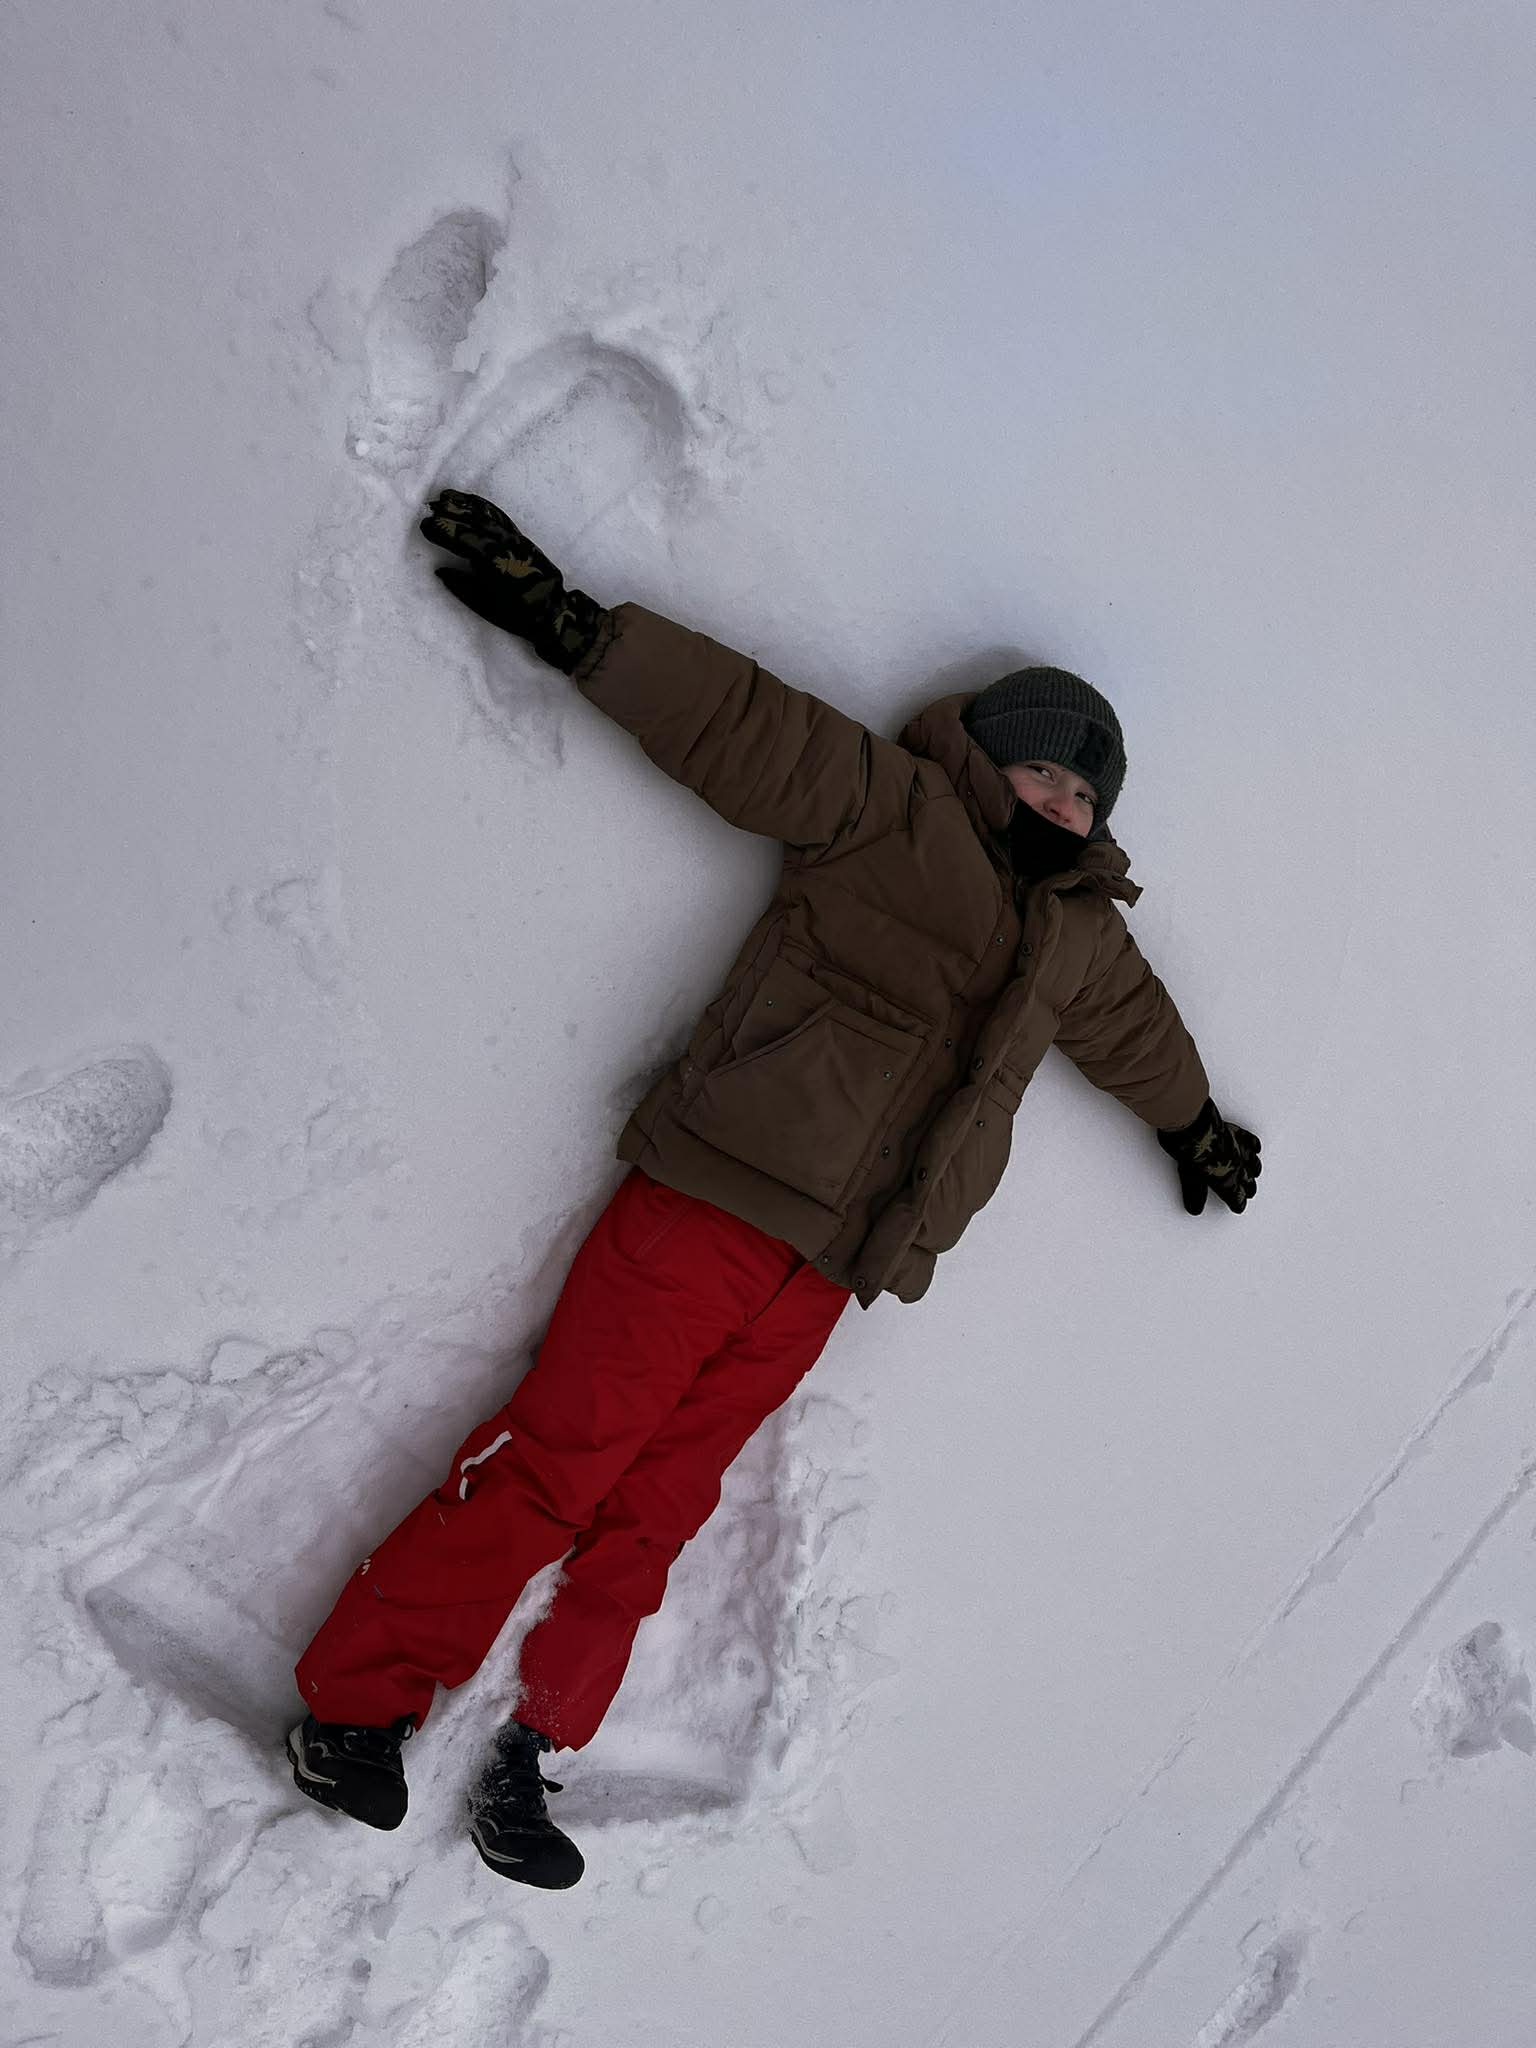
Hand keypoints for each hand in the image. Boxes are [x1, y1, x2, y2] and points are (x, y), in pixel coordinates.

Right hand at [419, 489, 607, 672]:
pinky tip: (472, 501)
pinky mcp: (519, 536)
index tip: (424, 526)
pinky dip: (484, 506)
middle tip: (429, 507)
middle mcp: (503, 544)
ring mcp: (513, 537)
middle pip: (472, 523)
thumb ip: (461, 586)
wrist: (552, 611)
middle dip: (450, 513)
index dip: (443, 532)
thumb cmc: (517, 614)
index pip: (463, 540)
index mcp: (493, 562)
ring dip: (465, 504)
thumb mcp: (486, 606)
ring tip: (445, 496)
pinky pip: (499, 516)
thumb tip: (441, 571)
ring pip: (485, 515)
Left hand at [1155, 1098, 1260, 1215]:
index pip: (1236, 1197)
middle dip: (1248, 1188)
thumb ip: (1196, 1194)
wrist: (1194, 1127)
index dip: (1237, 1203)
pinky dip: (1253, 1146)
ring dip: (1254, 1169)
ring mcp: (1238, 1149)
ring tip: (1255, 1173)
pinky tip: (1255, 1148)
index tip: (1238, 1207)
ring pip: (1252, 1163)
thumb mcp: (1189, 1178)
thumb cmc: (1191, 1154)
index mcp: (1227, 1182)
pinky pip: (1249, 1141)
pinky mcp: (1235, 1133)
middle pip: (1247, 1181)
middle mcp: (1237, 1167)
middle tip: (1249, 1193)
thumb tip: (1195, 1209)